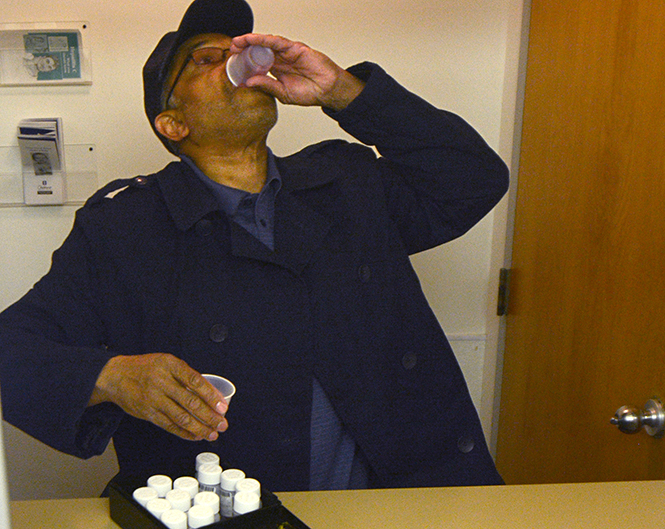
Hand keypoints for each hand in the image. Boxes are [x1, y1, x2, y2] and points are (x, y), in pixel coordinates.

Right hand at [89, 353, 228, 440]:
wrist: (115, 375)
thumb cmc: (146, 368)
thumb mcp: (167, 362)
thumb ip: (186, 376)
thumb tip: (211, 393)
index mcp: (170, 365)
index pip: (196, 381)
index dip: (211, 395)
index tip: (222, 406)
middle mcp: (162, 381)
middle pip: (190, 402)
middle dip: (209, 416)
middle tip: (222, 424)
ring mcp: (153, 398)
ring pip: (181, 417)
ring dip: (199, 428)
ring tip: (211, 433)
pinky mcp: (147, 413)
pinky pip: (169, 425)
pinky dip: (184, 432)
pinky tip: (195, 435)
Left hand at [230, 34, 364, 110]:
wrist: (328, 91)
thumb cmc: (310, 92)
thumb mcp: (283, 93)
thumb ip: (267, 86)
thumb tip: (249, 82)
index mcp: (276, 69)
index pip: (256, 61)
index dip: (245, 59)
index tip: (233, 60)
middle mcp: (280, 59)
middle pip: (258, 49)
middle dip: (244, 47)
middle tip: (232, 49)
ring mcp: (287, 52)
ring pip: (266, 43)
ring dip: (251, 41)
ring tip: (239, 42)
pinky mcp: (295, 48)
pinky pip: (278, 42)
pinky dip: (265, 40)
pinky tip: (255, 40)